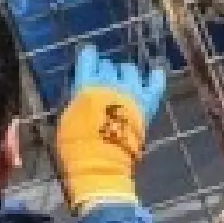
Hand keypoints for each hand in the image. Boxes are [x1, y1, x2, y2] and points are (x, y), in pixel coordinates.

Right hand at [54, 45, 166, 211]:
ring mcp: (130, 92)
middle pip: (110, 65)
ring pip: (131, 70)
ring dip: (126, 75)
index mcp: (87, 86)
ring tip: (124, 83)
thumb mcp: (67, 118)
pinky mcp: (146, 103)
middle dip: (106, 71)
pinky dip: (156, 77)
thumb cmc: (76, 146)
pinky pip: (156, 83)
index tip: (90, 56)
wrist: (101, 165)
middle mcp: (109, 84)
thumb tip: (84, 92)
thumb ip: (78, 100)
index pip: (89, 59)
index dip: (90, 57)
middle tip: (105, 81)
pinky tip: (155, 73)